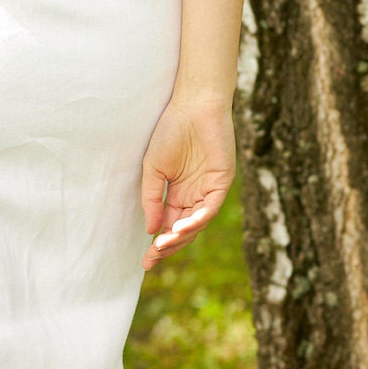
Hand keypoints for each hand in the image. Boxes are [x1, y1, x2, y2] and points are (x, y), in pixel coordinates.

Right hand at [140, 91, 234, 269]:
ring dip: (181, 236)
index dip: (159, 245)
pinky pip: (211, 208)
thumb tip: (151, 230)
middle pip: (184, 231)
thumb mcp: (153, 169)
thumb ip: (152, 199)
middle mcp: (195, 196)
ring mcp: (210, 191)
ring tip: (164, 243)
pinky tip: (181, 226)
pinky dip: (197, 219)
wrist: (193, 105)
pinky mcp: (222, 182)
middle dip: (169, 246)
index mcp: (179, 194)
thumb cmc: (171, 131)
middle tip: (153, 257)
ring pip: (198, 224)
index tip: (145, 263)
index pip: (169, 226)